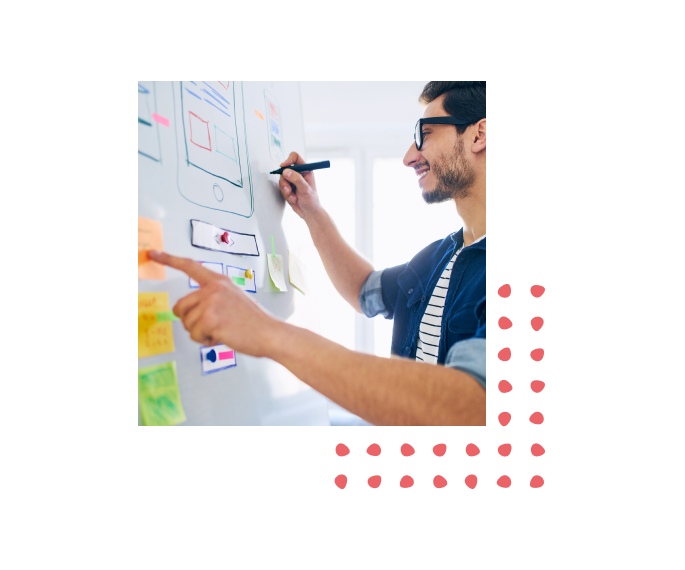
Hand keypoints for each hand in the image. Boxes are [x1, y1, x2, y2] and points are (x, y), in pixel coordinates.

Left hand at [148, 250, 280, 357]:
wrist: (269, 333)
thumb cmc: (254, 321)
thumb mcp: (233, 299)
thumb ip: (213, 298)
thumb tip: (192, 310)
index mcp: (219, 281)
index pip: (190, 266)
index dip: (169, 259)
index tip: (153, 253)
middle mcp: (213, 288)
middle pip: (180, 306)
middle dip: (190, 321)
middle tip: (211, 325)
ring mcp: (211, 302)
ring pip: (187, 323)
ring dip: (201, 332)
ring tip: (222, 330)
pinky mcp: (210, 319)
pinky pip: (194, 335)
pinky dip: (205, 341)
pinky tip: (222, 336)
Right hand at [278, 151, 323, 222]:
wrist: (309, 213)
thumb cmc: (312, 201)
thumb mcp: (305, 189)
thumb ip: (296, 179)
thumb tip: (286, 171)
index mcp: (306, 170)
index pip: (295, 158)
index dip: (288, 160)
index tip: (283, 166)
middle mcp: (298, 173)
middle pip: (285, 170)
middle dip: (286, 181)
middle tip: (288, 189)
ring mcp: (292, 181)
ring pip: (282, 180)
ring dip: (286, 190)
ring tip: (293, 197)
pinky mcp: (288, 187)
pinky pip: (281, 187)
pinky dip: (286, 194)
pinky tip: (293, 199)